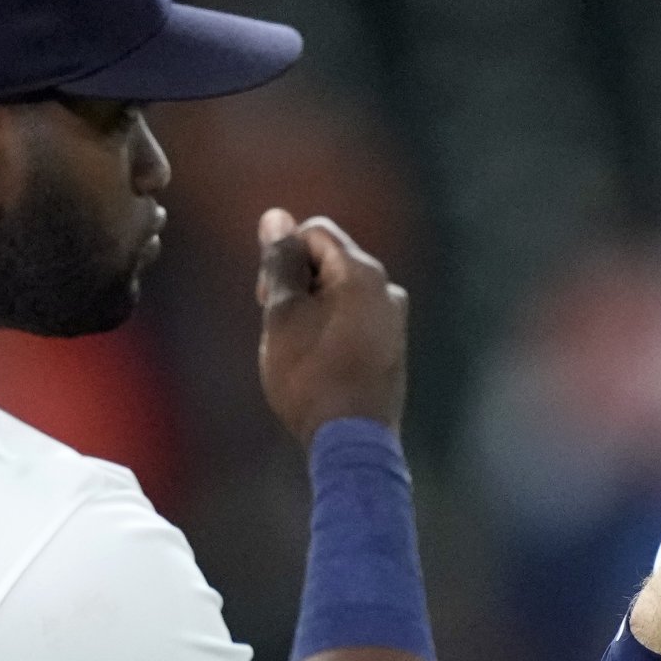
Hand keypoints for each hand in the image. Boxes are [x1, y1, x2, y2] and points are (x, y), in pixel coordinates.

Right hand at [255, 208, 408, 439]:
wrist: (351, 442)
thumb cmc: (310, 376)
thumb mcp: (283, 315)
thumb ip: (281, 263)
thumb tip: (276, 217)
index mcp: (363, 273)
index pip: (315, 232)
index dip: (283, 257)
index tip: (267, 299)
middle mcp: (387, 288)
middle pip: (329, 261)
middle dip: (298, 284)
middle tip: (280, 328)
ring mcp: (394, 319)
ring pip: (340, 292)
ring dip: (312, 309)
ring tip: (298, 349)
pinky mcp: (392, 346)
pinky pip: (354, 318)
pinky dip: (330, 328)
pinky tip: (318, 362)